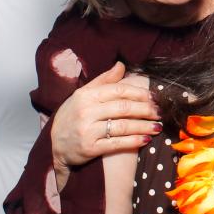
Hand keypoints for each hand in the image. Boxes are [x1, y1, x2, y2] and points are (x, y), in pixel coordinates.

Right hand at [50, 62, 159, 189]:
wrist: (53, 144)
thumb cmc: (72, 116)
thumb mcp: (83, 94)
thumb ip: (104, 80)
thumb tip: (121, 65)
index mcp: (86, 95)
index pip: (119, 90)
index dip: (140, 93)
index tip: (153, 97)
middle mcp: (86, 111)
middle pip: (124, 108)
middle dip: (146, 110)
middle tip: (159, 112)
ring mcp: (88, 130)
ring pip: (123, 126)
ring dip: (144, 126)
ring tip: (158, 126)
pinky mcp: (90, 148)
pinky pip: (117, 143)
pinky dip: (134, 141)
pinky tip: (146, 139)